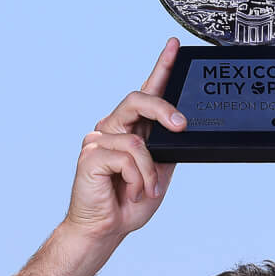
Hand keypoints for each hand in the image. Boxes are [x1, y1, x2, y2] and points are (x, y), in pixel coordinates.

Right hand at [64, 39, 184, 240]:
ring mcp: (98, 139)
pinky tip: (128, 191)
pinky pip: (126, 157)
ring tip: (144, 191)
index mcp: (131, 129)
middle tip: (181, 125)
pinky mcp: (90, 154)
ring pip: (137, 140)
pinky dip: (137, 178)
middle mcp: (112, 128)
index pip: (147, 92)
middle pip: (137, 99)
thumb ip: (168, 146)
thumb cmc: (130, 201)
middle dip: (164, 110)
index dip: (161, 67)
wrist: (107, 229)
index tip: (175, 46)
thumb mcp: (160, 171)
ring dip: (149, 172)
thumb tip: (184, 127)